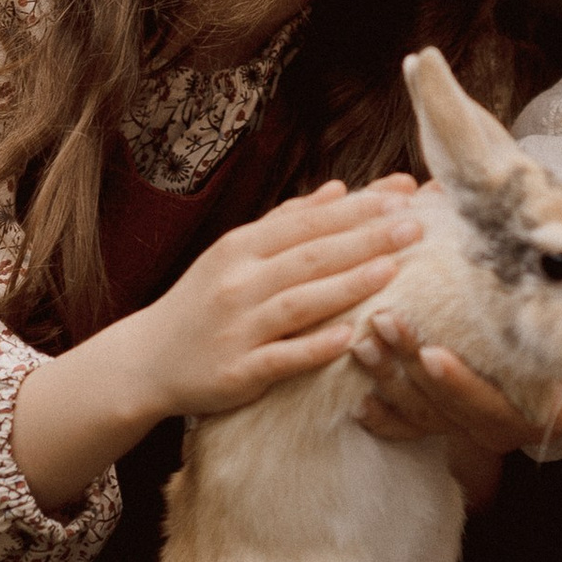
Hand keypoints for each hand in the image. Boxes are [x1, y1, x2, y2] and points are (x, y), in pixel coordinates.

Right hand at [135, 179, 424, 421]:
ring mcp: (237, 328)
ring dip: (347, 285)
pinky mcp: (236, 372)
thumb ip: (289, 222)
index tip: (402, 196)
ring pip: (299, 302)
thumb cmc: (202, 301)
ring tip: (393, 270)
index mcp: (241, 248)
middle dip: (365, 238)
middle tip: (415, 225)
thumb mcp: (236, 253)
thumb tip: (341, 189)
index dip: (357, 208)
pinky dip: (313, 347)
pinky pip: (280, 358)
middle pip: (310, 256)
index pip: (308, 223)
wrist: (147, 360)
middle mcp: (238, 282)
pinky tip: (348, 337)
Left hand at [354, 313, 561, 485]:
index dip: (458, 388)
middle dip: (408, 370)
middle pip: (442, 407)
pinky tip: (351, 370)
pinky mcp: (440, 395)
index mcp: (532, 418)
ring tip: (362, 329)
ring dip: (386, 371)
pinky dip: (377, 390)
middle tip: (382, 325)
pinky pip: (401, 406)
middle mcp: (493, 421)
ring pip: (415, 402)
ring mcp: (462, 409)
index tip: (432, 351)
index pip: (489, 412)